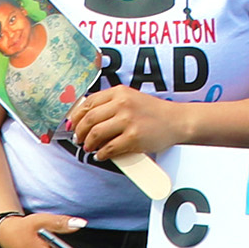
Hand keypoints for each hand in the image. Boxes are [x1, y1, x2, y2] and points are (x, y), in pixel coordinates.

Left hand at [63, 83, 178, 167]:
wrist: (176, 121)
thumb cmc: (152, 112)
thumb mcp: (130, 99)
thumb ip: (110, 104)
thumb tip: (83, 119)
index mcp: (119, 92)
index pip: (88, 103)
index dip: (76, 117)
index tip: (72, 126)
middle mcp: (122, 104)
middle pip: (89, 119)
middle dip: (79, 132)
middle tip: (78, 140)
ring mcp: (128, 121)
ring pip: (96, 134)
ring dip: (88, 144)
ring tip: (89, 148)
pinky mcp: (134, 138)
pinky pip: (109, 148)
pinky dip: (101, 154)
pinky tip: (101, 155)